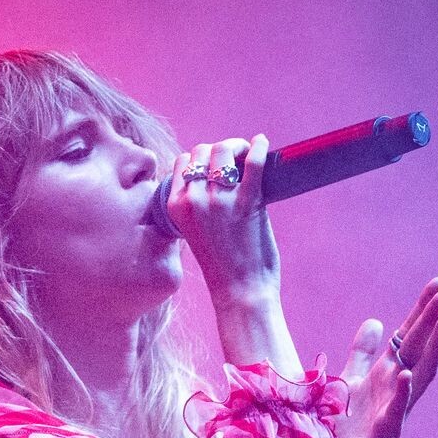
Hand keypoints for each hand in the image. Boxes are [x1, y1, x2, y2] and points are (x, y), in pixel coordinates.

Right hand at [165, 134, 280, 306]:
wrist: (241, 294)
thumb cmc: (222, 266)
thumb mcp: (195, 232)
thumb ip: (197, 204)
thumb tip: (216, 170)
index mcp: (176, 208)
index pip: (182, 162)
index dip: (200, 159)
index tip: (214, 167)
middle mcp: (194, 201)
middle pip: (202, 150)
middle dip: (218, 150)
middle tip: (234, 161)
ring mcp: (220, 202)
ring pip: (223, 150)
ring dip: (236, 147)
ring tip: (246, 155)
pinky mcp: (247, 204)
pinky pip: (253, 162)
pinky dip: (258, 147)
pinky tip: (262, 143)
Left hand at [336, 278, 437, 437]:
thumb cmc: (342, 432)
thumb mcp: (350, 383)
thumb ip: (362, 354)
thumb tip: (376, 321)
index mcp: (386, 376)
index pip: (408, 337)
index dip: (422, 311)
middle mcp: (394, 391)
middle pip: (419, 350)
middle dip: (433, 321)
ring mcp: (393, 413)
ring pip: (419, 377)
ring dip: (434, 349)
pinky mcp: (383, 436)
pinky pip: (395, 412)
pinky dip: (401, 393)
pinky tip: (405, 373)